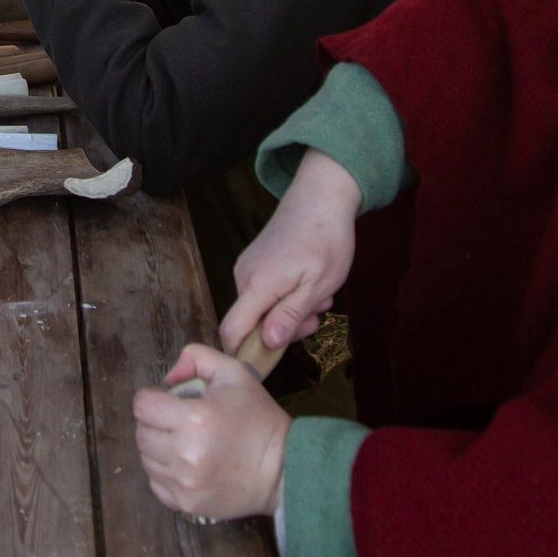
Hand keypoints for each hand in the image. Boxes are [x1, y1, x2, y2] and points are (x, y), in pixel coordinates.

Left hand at [132, 345, 290, 519]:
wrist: (283, 469)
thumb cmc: (258, 419)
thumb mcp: (234, 373)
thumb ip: (196, 358)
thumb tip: (168, 378)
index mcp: (194, 419)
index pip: (142, 406)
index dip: (152, 399)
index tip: (168, 401)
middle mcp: (184, 454)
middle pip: (141, 433)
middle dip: (155, 423)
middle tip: (177, 421)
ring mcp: (184, 483)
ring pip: (146, 460)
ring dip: (158, 448)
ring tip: (183, 443)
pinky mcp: (186, 504)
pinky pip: (156, 484)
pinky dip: (165, 473)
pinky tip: (186, 465)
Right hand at [219, 149, 361, 358]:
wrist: (321, 196)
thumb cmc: (325, 239)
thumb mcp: (317, 284)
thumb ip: (290, 315)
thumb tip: (267, 343)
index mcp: (258, 285)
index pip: (231, 331)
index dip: (244, 353)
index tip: (273, 360)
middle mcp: (244, 276)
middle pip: (251, 323)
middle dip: (284, 328)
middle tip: (317, 315)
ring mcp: (248, 267)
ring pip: (262, 308)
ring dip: (290, 311)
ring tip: (319, 294)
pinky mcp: (255, 261)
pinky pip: (265, 292)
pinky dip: (286, 295)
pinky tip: (308, 283)